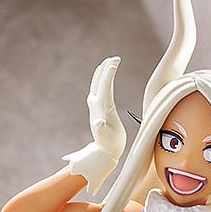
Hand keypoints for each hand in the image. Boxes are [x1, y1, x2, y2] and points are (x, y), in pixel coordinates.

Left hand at [63, 57, 126, 193]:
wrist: (103, 153)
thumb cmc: (109, 146)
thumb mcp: (107, 138)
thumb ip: (102, 129)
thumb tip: (98, 122)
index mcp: (101, 109)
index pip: (104, 87)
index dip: (109, 74)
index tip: (114, 62)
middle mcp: (96, 106)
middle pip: (100, 83)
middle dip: (106, 70)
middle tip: (114, 58)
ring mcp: (96, 107)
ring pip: (98, 85)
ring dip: (102, 73)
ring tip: (108, 63)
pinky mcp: (99, 109)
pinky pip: (100, 90)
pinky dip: (102, 81)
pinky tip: (104, 78)